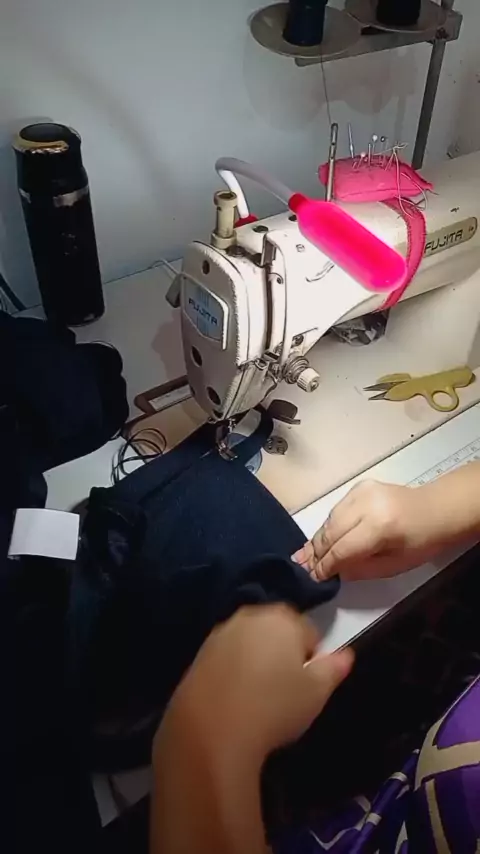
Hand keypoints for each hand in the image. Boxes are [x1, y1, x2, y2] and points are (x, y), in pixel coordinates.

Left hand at [156, 605, 352, 764]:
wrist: (211, 730)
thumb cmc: (274, 706)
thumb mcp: (317, 692)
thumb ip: (334, 667)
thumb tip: (345, 655)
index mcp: (282, 617)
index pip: (309, 633)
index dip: (312, 660)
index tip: (306, 686)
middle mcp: (249, 616)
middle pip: (277, 633)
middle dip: (283, 655)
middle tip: (285, 691)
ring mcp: (220, 634)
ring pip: (250, 645)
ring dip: (257, 662)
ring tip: (259, 699)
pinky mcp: (199, 655)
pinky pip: (227, 659)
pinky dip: (233, 672)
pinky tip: (235, 701)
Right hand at [293, 479, 456, 582]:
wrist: (436, 509)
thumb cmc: (421, 542)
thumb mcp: (394, 565)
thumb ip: (361, 569)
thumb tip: (333, 572)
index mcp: (379, 526)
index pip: (341, 549)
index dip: (325, 565)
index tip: (311, 577)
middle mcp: (366, 504)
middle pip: (331, 532)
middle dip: (316, 552)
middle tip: (300, 567)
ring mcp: (361, 491)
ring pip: (330, 520)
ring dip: (318, 539)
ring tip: (304, 556)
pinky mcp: (359, 486)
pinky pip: (337, 510)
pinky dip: (329, 525)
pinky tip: (321, 539)